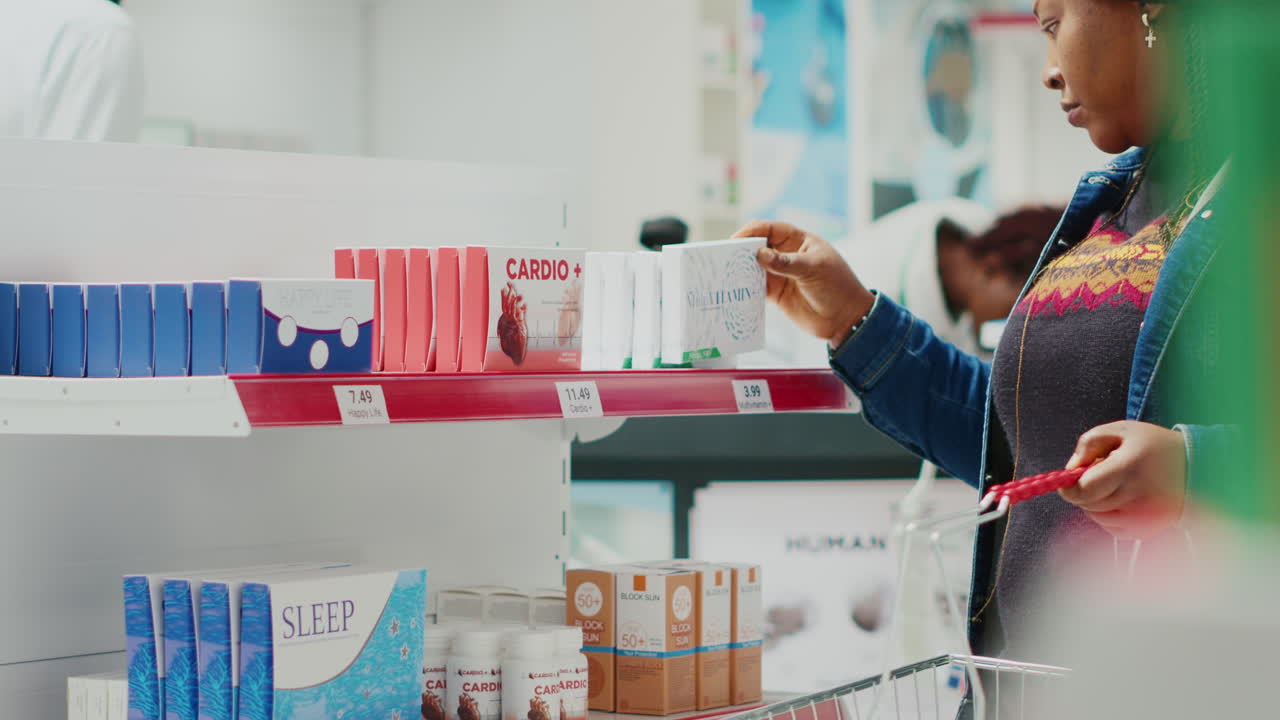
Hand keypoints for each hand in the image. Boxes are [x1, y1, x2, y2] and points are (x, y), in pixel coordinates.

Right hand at [734, 220, 874, 346]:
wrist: (846, 319)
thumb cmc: (838, 287)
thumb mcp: (814, 270)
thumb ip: (786, 262)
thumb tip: (759, 254)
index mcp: (798, 241)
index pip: (770, 229)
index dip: (751, 231)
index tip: (735, 240)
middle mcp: (786, 255)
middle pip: (757, 247)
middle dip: (741, 250)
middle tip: (722, 257)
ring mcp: (780, 274)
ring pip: (754, 267)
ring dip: (740, 270)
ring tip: (724, 275)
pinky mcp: (776, 294)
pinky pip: (756, 288)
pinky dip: (745, 289)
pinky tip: (735, 291)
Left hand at [1061, 421, 1187, 538]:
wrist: (1196, 466)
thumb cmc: (1154, 445)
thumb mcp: (1121, 430)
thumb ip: (1089, 443)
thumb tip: (1070, 469)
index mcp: (1128, 468)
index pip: (1083, 490)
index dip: (1070, 487)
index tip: (1070, 478)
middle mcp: (1138, 496)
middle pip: (1088, 504)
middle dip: (1084, 490)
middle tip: (1100, 474)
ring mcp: (1144, 517)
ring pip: (1098, 518)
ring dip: (1096, 504)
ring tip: (1114, 485)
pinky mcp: (1149, 529)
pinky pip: (1113, 529)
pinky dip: (1109, 517)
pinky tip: (1122, 500)